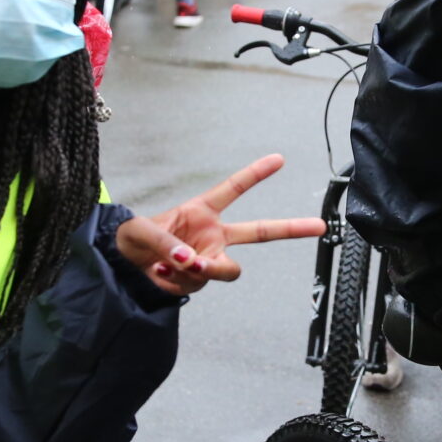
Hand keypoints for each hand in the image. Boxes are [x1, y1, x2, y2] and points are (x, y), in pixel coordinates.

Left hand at [115, 153, 325, 295]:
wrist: (121, 266)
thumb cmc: (131, 238)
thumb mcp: (142, 231)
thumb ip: (167, 244)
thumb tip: (191, 260)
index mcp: (202, 211)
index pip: (233, 189)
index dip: (255, 174)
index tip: (279, 158)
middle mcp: (212, 235)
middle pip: (260, 232)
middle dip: (292, 228)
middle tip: (320, 226)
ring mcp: (208, 258)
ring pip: (224, 270)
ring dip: (200, 269)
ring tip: (170, 264)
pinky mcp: (199, 280)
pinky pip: (198, 283)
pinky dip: (177, 280)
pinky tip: (160, 274)